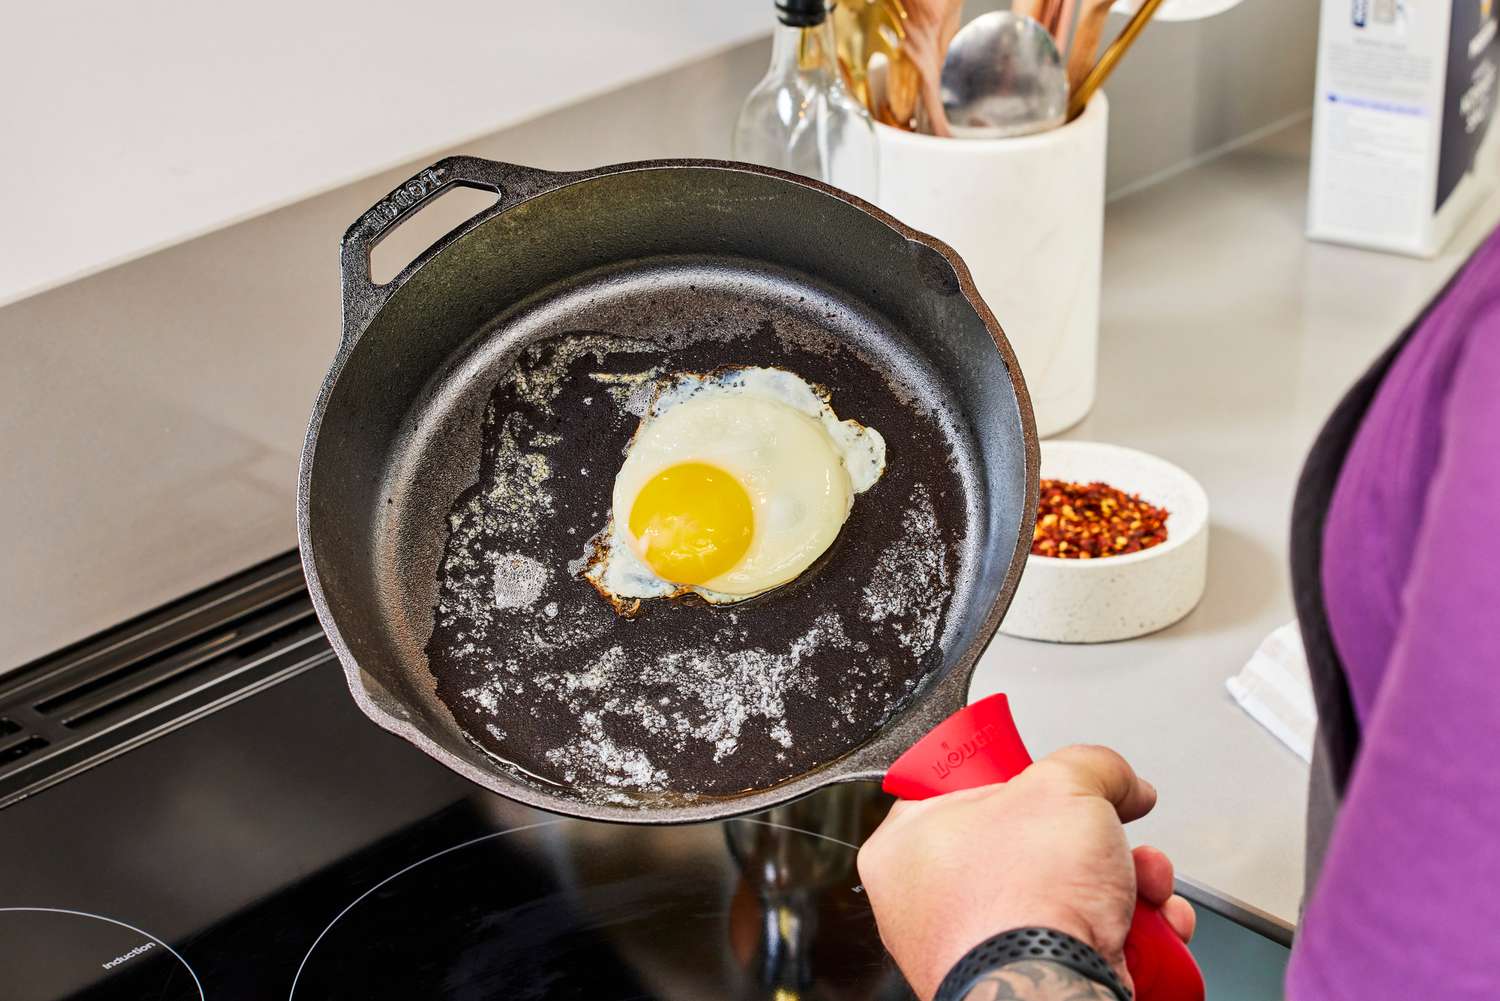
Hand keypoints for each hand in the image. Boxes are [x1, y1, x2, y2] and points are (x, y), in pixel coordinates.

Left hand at [857, 745, 1195, 999]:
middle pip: (1031, 847)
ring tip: (1142, 884)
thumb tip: (1120, 780)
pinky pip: (1082, 945)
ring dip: (1125, 886)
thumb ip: (1092, 765)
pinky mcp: (1027, 986)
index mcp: (907, 848)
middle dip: (1097, 842)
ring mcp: (980, 952)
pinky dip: (1131, 935)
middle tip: (1111, 836)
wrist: (1052, 996)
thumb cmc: (1021, 903)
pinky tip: (1153, 926)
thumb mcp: (1063, 785)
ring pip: (1067, 897)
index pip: (962, 794)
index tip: (1049, 782)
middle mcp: (931, 906)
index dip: (1018, 783)